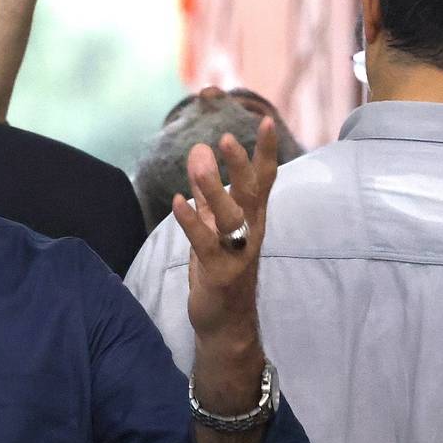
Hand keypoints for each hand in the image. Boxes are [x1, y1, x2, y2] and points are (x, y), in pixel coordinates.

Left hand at [171, 119, 279, 359]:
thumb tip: (200, 149)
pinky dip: (191, 222)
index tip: (265, 119)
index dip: (264, 151)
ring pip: (230, 217)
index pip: (263, 179)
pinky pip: (205, 244)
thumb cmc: (221, 267)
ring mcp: (237, 253)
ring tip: (199, 161)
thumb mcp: (214, 223)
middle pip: (251, 193)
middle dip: (241, 164)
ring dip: (215, 188)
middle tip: (226, 136)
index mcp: (253, 218)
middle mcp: (251, 232)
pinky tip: (177, 202)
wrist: (226, 323)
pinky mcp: (219, 272)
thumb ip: (207, 189)